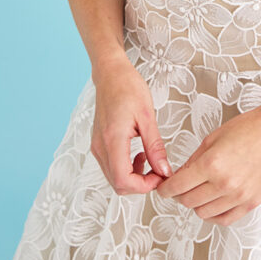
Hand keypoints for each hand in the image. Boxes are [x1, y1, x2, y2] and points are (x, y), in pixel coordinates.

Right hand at [90, 53, 174, 194]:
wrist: (110, 73)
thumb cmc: (128, 87)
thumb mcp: (148, 116)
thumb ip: (155, 146)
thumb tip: (164, 170)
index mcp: (113, 139)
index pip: (123, 180)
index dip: (144, 186)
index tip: (160, 177)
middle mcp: (100, 146)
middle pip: (118, 184)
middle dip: (141, 184)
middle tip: (159, 171)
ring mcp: (97, 146)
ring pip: (113, 178)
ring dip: (134, 177)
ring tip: (150, 160)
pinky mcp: (98, 144)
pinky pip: (111, 167)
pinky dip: (126, 168)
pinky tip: (139, 154)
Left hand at [154, 103, 260, 225]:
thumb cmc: (248, 129)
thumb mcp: (212, 139)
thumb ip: (193, 161)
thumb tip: (179, 177)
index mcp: (211, 164)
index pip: (177, 186)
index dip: (165, 189)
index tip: (163, 188)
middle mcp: (224, 184)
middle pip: (188, 202)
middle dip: (179, 195)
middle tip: (179, 187)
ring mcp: (239, 196)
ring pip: (204, 213)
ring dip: (196, 204)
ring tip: (198, 192)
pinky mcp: (251, 202)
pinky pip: (225, 220)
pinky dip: (214, 215)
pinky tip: (212, 204)